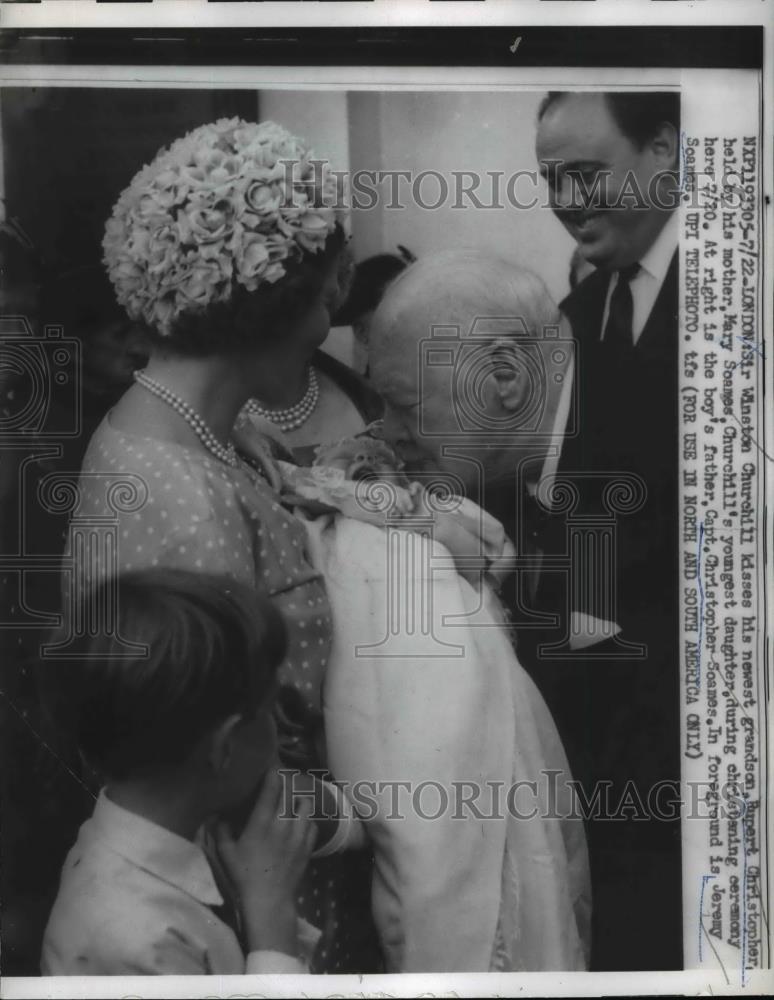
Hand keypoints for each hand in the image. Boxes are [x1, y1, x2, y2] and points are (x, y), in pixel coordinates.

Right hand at [215, 769, 316, 954]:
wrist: (269, 901)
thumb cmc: (244, 876)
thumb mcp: (226, 853)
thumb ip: (221, 830)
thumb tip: (218, 814)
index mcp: (261, 823)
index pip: (272, 788)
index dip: (273, 773)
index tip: (272, 766)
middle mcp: (283, 824)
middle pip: (290, 792)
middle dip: (286, 784)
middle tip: (281, 783)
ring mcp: (298, 834)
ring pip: (306, 805)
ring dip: (299, 801)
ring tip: (292, 802)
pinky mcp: (308, 846)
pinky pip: (312, 823)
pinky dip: (306, 819)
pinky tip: (299, 823)